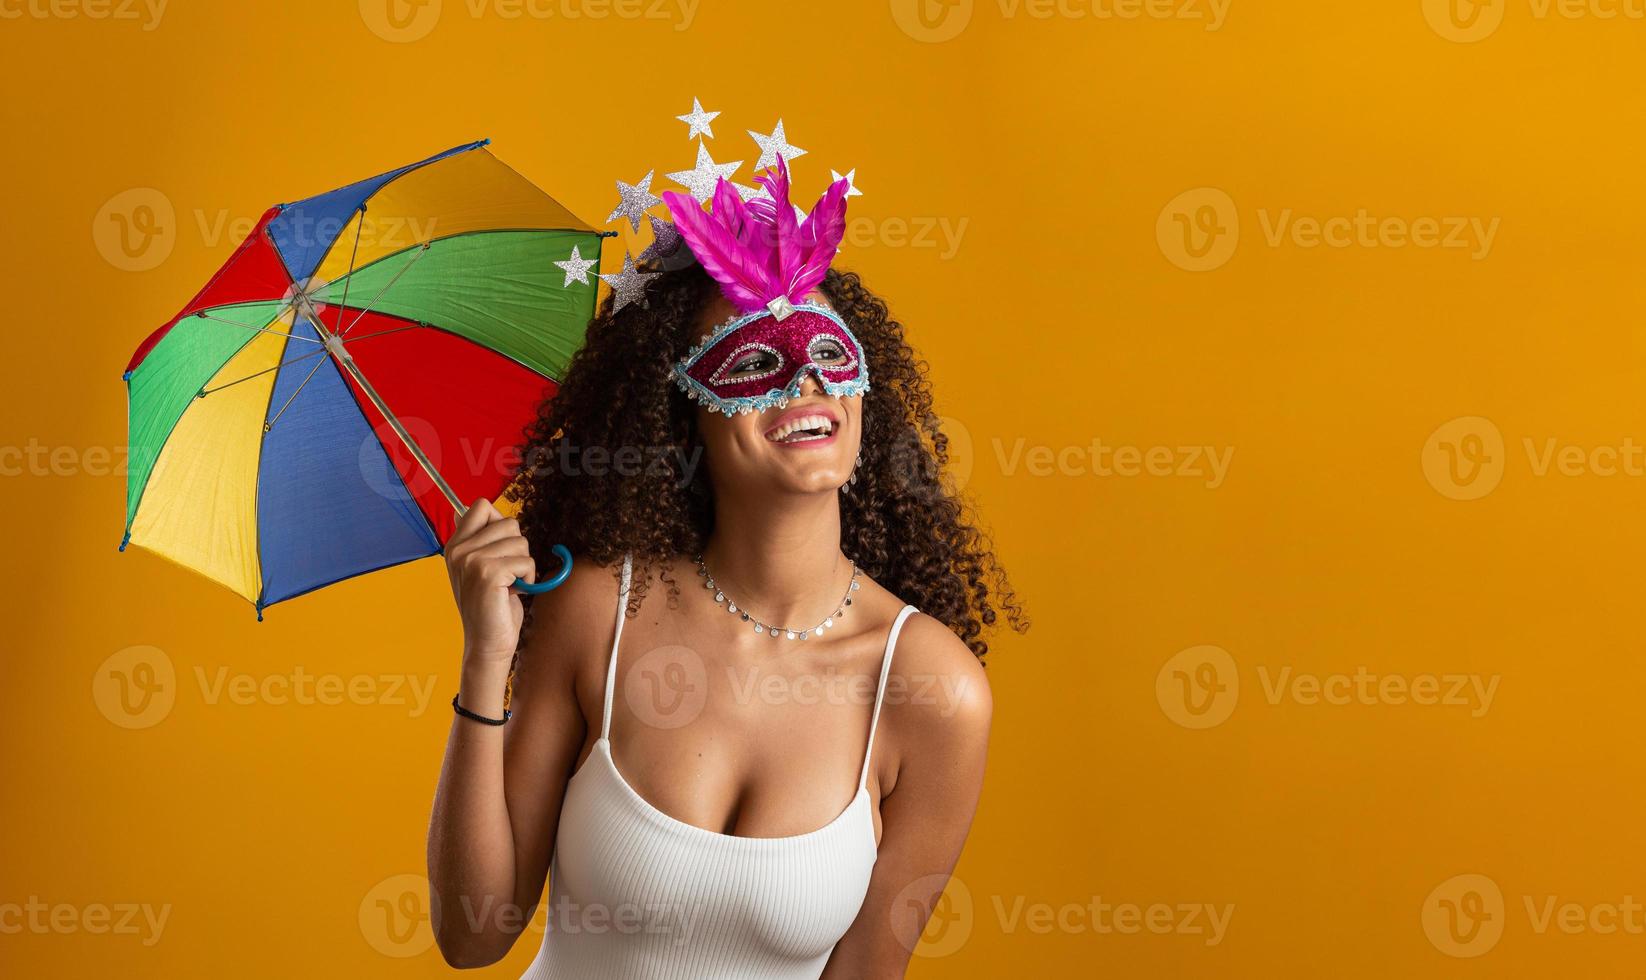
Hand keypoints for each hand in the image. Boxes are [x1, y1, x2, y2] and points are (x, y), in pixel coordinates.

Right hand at [445, 498, 536, 664]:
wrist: (487, 643)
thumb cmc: (491, 606)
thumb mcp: (479, 568)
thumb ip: (479, 539)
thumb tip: (474, 508)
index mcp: (455, 545)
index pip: (481, 506)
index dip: (500, 524)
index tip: (499, 550)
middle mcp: (459, 550)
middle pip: (509, 522)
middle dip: (517, 548)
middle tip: (506, 574)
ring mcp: (471, 560)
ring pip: (520, 541)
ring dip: (524, 565)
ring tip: (509, 585)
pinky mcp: (488, 573)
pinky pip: (526, 561)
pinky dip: (528, 578)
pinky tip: (513, 593)